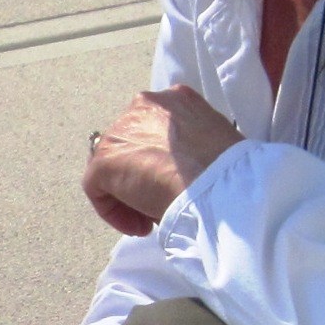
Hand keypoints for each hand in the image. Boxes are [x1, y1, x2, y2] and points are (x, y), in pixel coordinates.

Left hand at [83, 87, 242, 236]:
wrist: (218, 183)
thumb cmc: (227, 170)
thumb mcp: (213, 144)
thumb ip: (189, 147)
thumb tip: (174, 171)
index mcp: (176, 99)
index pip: (155, 129)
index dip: (160, 160)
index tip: (173, 184)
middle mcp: (145, 104)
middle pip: (131, 143)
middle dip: (140, 174)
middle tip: (157, 201)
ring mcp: (121, 129)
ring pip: (113, 165)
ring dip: (127, 194)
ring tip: (148, 218)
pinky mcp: (105, 159)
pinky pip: (97, 188)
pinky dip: (113, 211)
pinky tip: (138, 225)